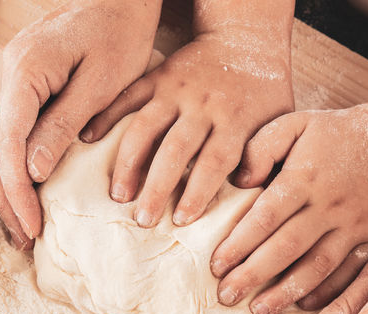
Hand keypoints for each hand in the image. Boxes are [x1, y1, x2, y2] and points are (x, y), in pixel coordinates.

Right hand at [0, 0, 160, 246]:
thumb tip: (32, 173)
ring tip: (17, 219)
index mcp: (23, 68)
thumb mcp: (101, 84)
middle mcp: (0, 70)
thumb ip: (63, 125)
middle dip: (3, 195)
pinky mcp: (5, 80)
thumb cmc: (119, 34)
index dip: (15, 190)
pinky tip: (13, 185)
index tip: (32, 226)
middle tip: (24, 236)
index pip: (6, 142)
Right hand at [84, 26, 293, 227]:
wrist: (246, 38)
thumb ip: (268, 157)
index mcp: (235, 120)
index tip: (181, 220)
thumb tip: (247, 190)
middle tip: (142, 220)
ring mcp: (176, 91)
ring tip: (117, 195)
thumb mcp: (280, 121)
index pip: (214, 162)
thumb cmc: (264, 90)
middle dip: (157, 187)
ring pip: (146, 128)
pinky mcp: (158, 77)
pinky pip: (127, 97)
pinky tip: (87, 140)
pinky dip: (105, 117)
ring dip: (129, 163)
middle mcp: (203, 106)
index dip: (197, 192)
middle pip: (176, 151)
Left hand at [210, 103, 367, 313]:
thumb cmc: (334, 134)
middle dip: (253, 275)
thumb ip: (261, 147)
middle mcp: (330, 204)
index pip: (265, 217)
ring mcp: (355, 225)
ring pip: (318, 266)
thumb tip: (238, 181)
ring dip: (286, 292)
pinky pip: (351, 272)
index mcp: (305, 176)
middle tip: (226, 297)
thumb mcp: (294, 123)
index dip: (239, 244)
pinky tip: (302, 306)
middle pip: (287, 247)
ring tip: (259, 311)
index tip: (216, 266)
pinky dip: (327, 292)